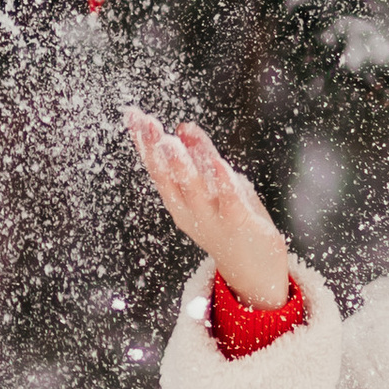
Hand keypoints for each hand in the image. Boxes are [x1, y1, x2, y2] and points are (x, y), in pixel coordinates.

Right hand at [123, 108, 292, 310]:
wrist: (254, 272)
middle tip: (146, 123)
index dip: (144, 142)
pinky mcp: (239, 223)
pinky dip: (222, 182)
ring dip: (180, 165)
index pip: (157, 167)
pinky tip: (217, 162)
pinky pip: (229, 201)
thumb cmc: (232, 222)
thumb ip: (201, 155)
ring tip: (170, 142)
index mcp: (179, 201)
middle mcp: (189, 211)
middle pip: (168, 177)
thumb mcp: (214, 184)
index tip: (134, 117)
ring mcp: (212, 219)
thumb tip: (182, 127)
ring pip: (193, 189)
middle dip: (156, 149)